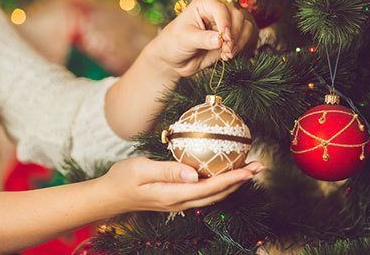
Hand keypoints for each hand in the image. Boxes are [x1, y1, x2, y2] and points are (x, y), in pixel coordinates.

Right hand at [101, 157, 263, 212]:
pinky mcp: (176, 198)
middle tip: (259, 167)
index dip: (232, 179)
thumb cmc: (123, 178)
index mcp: (174, 194)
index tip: (249, 170)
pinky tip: (223, 175)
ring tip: (248, 171)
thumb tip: (193, 174)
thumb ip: (168, 171)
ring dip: (232, 184)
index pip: (210, 187)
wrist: (110, 195)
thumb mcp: (142, 170)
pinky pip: (204, 193)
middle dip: (240, 181)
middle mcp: (180, 201)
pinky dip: (219, 185)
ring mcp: (179, 202)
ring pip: (213, 195)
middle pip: (217, 194)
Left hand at [145, 0, 256, 77]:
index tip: (225, 39)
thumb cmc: (174, 43)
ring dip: (239, 42)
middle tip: (225, 51)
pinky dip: (240, 46)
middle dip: (234, 36)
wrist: (175, 59)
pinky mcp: (231, 35)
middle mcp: (218, 9)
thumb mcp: (185, 39)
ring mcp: (226, 22)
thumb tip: (220, 40)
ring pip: (245, 25)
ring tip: (226, 54)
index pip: (221, 9)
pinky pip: (246, 36)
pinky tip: (227, 55)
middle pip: (238, 16)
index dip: (226, 23)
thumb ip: (203, 39)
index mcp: (205, 3)